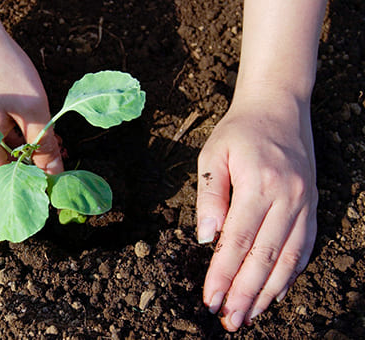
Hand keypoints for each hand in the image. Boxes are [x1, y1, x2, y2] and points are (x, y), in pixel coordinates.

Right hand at [0, 0, 63, 182]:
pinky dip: (4, 139)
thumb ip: (44, 144)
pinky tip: (24, 127)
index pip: (8, 184)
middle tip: (57, 155)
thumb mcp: (32, 107)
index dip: (34, 184)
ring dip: (17, 152)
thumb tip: (55, 172)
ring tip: (47, 140)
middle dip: (28, 168)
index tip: (58, 176)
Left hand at [196, 91, 317, 330]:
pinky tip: (276, 292)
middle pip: (265, 256)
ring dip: (268, 291)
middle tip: (230, 320)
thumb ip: (210, 197)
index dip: (223, 274)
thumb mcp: (213, 155)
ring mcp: (305, 203)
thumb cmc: (239, 132)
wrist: (279, 107)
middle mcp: (288, 197)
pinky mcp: (312, 205)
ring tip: (250, 315)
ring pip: (288, 257)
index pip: (238, 241)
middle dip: (245, 293)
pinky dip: (291, 273)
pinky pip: (304, 246)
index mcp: (259, 185)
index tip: (210, 299)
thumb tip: (207, 240)